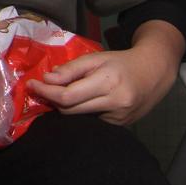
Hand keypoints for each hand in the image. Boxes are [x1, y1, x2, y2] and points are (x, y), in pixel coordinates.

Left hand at [26, 21, 184, 124]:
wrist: (154, 73)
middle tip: (40, 89)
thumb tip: (47, 80)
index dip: (46, 92)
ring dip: (65, 107)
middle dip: (52, 100)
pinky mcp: (121, 126)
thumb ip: (71, 69)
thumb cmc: (121, 62)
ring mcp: (119, 118)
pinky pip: (92, 121)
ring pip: (80, 118)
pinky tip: (79, 102)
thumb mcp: (95, 58)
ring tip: (58, 94)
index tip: (31, 85)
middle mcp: (115, 103)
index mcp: (108, 82)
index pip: (68, 95)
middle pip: (71, 110)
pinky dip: (81, 112)